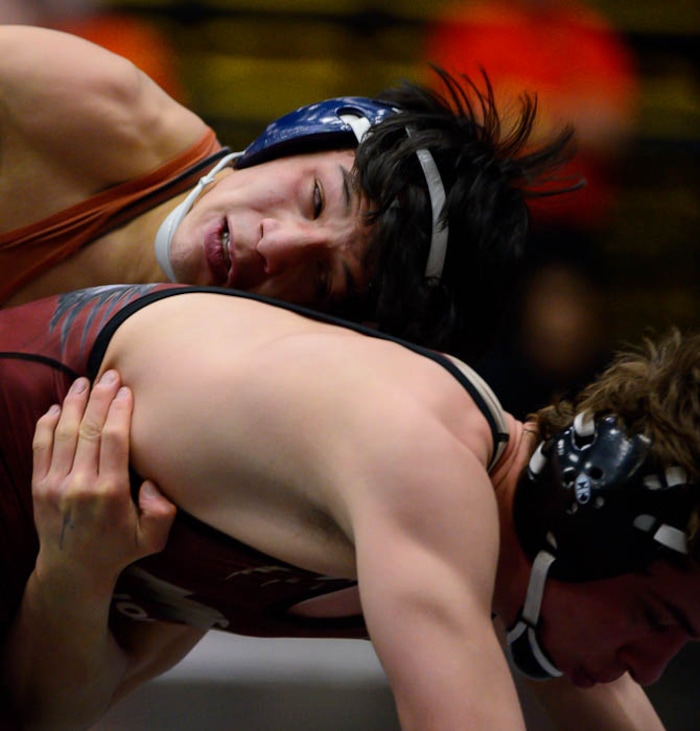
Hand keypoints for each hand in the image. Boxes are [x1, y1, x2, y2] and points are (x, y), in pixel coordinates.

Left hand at [31, 370, 176, 595]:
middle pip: (89, 429)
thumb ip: (162, 512)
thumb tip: (150, 483)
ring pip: (64, 432)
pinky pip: (41, 446)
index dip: (119, 410)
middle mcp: (79, 484)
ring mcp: (55, 484)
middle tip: (110, 374)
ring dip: (75, 403)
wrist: (72, 571)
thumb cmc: (118, 550)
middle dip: (100, 397)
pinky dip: (48, 422)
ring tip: (85, 381)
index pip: (113, 439)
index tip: (126, 390)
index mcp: (110, 493)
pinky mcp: (39, 486)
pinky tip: (59, 406)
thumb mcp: (153, 539)